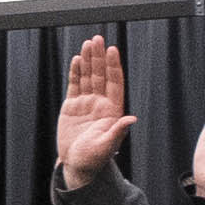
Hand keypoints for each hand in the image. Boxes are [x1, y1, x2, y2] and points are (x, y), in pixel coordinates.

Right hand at [53, 35, 133, 186]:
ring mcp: (86, 103)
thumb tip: (132, 119)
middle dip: (99, 57)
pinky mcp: (72, 106)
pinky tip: (76, 59)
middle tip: (98, 39)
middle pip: (100, 75)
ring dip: (88, 60)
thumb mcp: (106, 147)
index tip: (113, 50)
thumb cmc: (94, 160)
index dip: (113, 66)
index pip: (114, 83)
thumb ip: (118, 132)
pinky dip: (75, 72)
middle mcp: (100, 103)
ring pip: (88, 77)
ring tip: (88, 43)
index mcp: (111, 110)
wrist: (77, 166)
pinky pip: (74, 85)